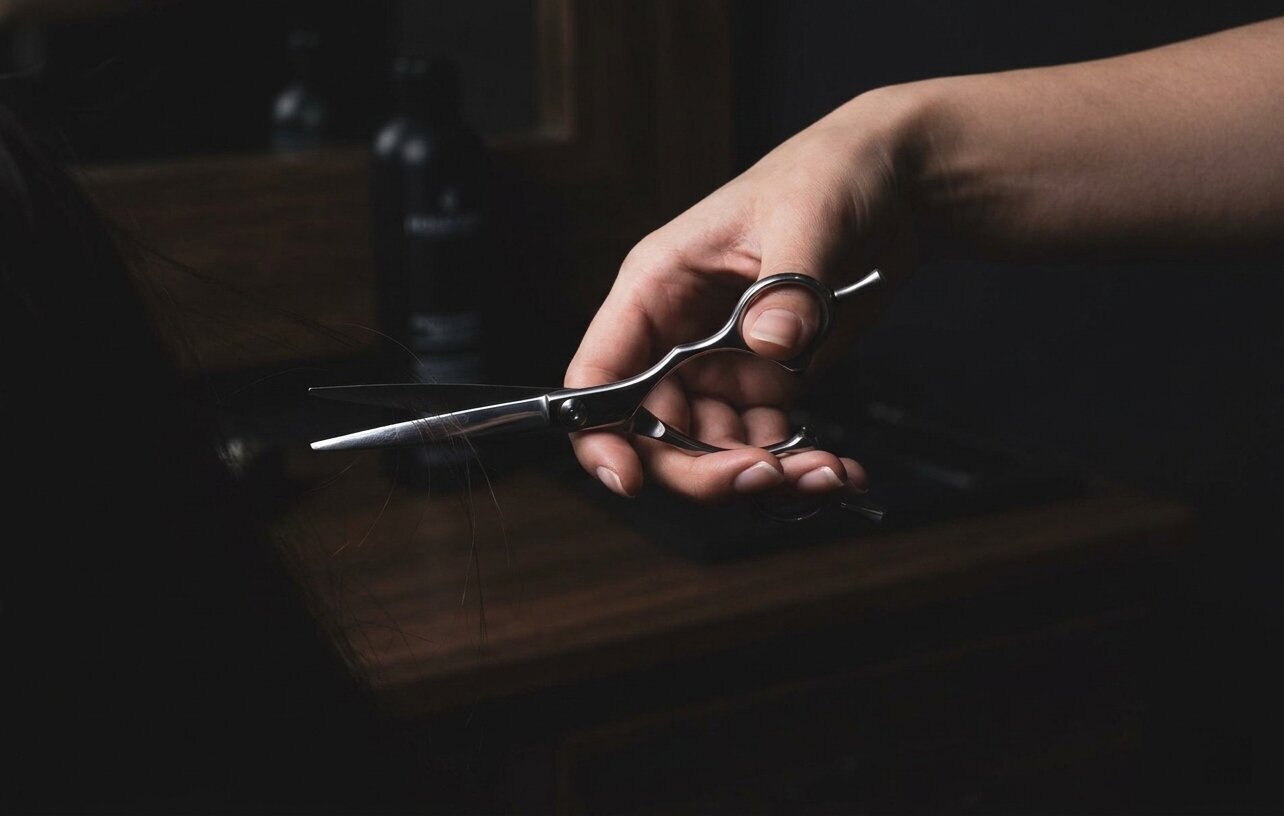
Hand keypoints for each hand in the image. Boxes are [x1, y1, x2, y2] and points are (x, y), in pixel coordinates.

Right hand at [565, 88, 920, 501]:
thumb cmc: (827, 175)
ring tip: (825, 472)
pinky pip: (763, 443)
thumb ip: (786, 287)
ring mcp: (722, 364)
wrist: (893, 185)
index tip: (629, 479)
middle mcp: (678, 336)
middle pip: (654, 431)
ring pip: (711, 449)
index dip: (600, 434)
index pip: (599, 374)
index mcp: (657, 288)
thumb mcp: (805, 218)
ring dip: (761, 476)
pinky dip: (797, 466)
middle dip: (703, 469)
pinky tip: (838, 468)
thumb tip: (769, 346)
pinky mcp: (767, 382)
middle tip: (765, 477)